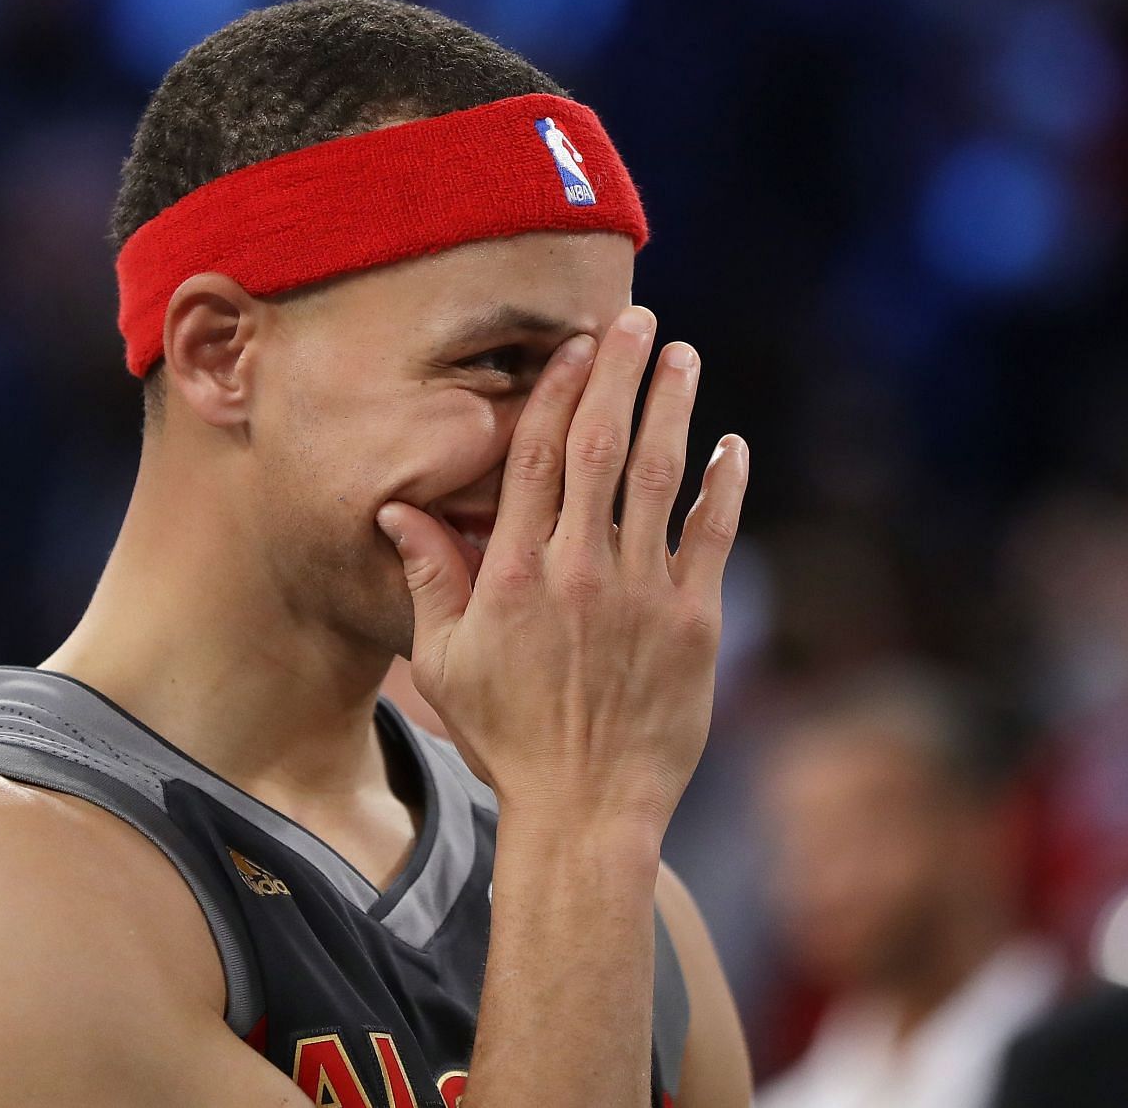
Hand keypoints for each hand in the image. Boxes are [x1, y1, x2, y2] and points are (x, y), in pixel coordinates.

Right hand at [377, 305, 748, 833]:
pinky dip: (723, 487)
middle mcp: (578, 570)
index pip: (535, 456)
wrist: (585, 809)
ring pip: (659, 477)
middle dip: (618, 374)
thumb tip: (397, 510)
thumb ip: (428, 578)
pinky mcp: (694, 624)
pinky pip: (712, 537)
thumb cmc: (506, 736)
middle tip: (635, 319)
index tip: (572, 347)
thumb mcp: (444, 660)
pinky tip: (730, 445)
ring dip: (672, 409)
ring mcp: (641, 594)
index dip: (556, 391)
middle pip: (600, 446)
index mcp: (513, 573)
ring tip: (682, 356)